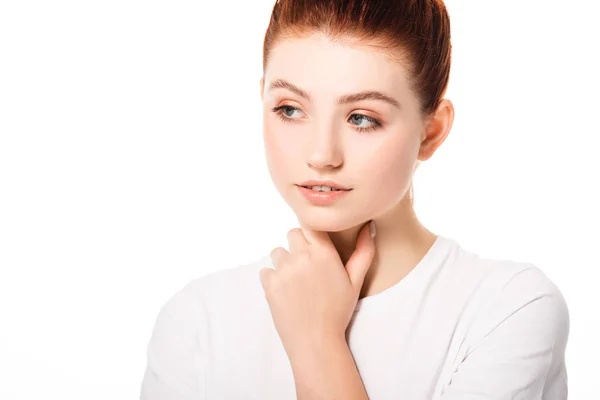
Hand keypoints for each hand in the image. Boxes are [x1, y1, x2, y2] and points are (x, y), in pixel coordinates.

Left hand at [259, 220, 376, 357]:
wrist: (316, 341)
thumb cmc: (338, 312)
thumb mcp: (355, 282)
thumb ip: (363, 252)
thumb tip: (369, 227)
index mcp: (324, 253)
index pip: (310, 223)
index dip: (311, 232)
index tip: (314, 243)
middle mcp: (302, 257)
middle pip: (292, 234)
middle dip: (298, 245)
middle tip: (307, 266)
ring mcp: (283, 270)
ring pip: (277, 252)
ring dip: (284, 261)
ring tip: (296, 281)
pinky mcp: (269, 284)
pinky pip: (266, 271)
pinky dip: (272, 279)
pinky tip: (285, 293)